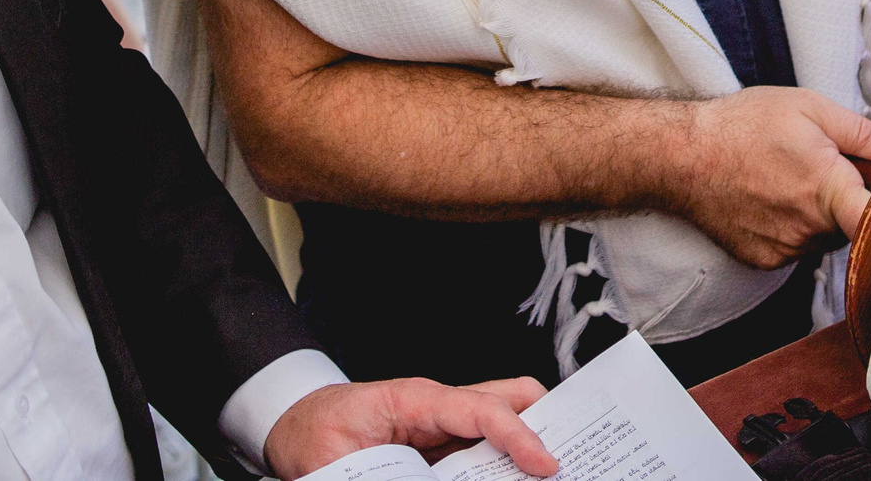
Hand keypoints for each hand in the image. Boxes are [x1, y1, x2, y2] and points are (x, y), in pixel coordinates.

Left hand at [264, 378, 554, 479]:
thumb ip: (374, 474)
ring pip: (505, 422)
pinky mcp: (442, 448)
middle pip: (510, 397)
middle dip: (547, 423)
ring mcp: (444, 426)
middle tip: (575, 459)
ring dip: (530, 448)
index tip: (546, 467)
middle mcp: (439, 407)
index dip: (518, 436)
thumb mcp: (333, 463)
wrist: (295, 422)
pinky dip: (506, 467)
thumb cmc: (312, 433)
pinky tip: (517, 480)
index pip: (480, 409)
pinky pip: (485, 452)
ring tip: (553, 474)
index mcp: (416, 400)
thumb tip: (404, 476)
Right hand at [669, 88, 870, 266]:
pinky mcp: (765, 260)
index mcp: (826, 188)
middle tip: (828, 167)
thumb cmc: (743, 125)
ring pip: (825, 235)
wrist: (682, 155)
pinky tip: (772, 198)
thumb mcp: (809, 108)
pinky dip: (794, 227)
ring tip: (792, 178)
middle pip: (854, 223)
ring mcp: (786, 249)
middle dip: (850, 198)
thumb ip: (863, 133)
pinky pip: (797, 247)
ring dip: (821, 213)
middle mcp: (808, 227)